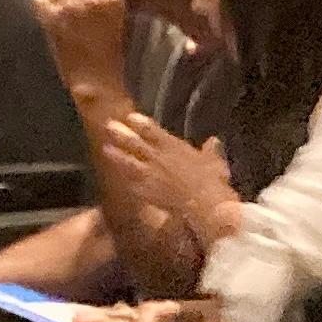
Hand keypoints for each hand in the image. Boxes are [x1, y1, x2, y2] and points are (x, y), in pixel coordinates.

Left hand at [35, 0, 137, 102]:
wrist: (97, 81)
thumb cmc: (109, 54)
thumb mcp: (116, 21)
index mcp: (113, 0)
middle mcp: (92, 0)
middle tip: (76, 11)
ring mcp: (70, 9)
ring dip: (57, 1)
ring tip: (65, 19)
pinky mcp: (52, 19)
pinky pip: (39, 0)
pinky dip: (40, 4)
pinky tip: (45, 13)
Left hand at [96, 113, 239, 246]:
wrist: (204, 204)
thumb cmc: (213, 180)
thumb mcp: (216, 162)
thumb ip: (211, 151)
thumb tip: (213, 141)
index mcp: (173, 147)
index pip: (152, 130)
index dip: (139, 123)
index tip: (130, 117)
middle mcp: (157, 158)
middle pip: (134, 143)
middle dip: (121, 134)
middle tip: (109, 126)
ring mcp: (149, 175)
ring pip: (128, 162)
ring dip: (116, 155)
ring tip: (106, 149)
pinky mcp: (146, 193)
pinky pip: (134, 186)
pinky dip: (129, 183)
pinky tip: (125, 182)